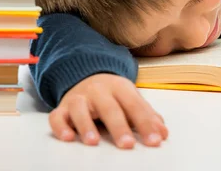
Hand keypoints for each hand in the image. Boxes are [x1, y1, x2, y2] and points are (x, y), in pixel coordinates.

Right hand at [49, 74, 167, 148]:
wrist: (85, 75)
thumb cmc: (113, 95)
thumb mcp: (131, 99)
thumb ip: (147, 115)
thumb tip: (163, 133)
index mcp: (120, 88)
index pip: (135, 106)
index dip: (145, 123)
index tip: (155, 141)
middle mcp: (98, 90)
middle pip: (109, 108)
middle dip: (119, 127)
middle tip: (127, 145)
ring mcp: (79, 98)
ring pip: (80, 109)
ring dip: (86, 125)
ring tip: (93, 142)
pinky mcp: (62, 108)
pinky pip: (57, 116)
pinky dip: (60, 126)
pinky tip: (68, 138)